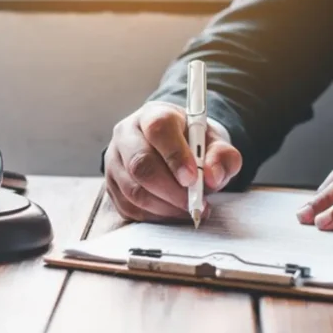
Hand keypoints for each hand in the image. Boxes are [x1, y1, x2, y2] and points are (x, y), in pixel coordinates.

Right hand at [105, 101, 242, 221]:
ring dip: (164, 207)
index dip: (175, 155)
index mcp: (152, 115)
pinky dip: (154, 216)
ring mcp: (114, 161)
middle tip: (194, 203)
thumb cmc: (192, 144)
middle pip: (139, 164)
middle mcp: (126, 135)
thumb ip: (221, 156)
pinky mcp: (111, 185)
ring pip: (133, 190)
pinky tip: (172, 212)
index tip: (193, 178)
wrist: (172, 147)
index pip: (158, 130)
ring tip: (188, 209)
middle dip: (170, 190)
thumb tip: (212, 177)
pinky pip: (129, 207)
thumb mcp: (214, 143)